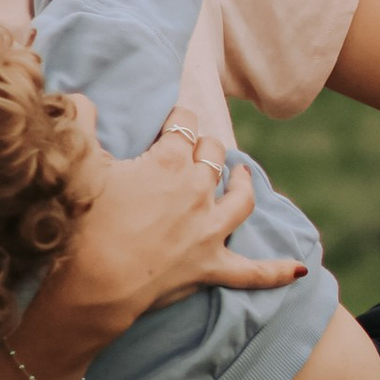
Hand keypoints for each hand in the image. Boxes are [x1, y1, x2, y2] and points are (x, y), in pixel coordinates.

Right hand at [38, 101, 305, 369]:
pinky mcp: (211, 268)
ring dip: (242, 184)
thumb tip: (80, 97)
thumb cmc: (83, 220)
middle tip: (195, 148)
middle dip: (206, 148)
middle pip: (212, 157)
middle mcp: (198, 191)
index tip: (172, 119)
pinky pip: (253, 273)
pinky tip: (300, 270)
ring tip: (242, 175)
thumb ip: (81, 121)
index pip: (183, 125)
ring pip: (239, 200)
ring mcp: (209, 231)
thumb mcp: (79, 162)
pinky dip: (277, 271)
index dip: (178, 118)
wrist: (95, 282)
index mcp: (169, 162)